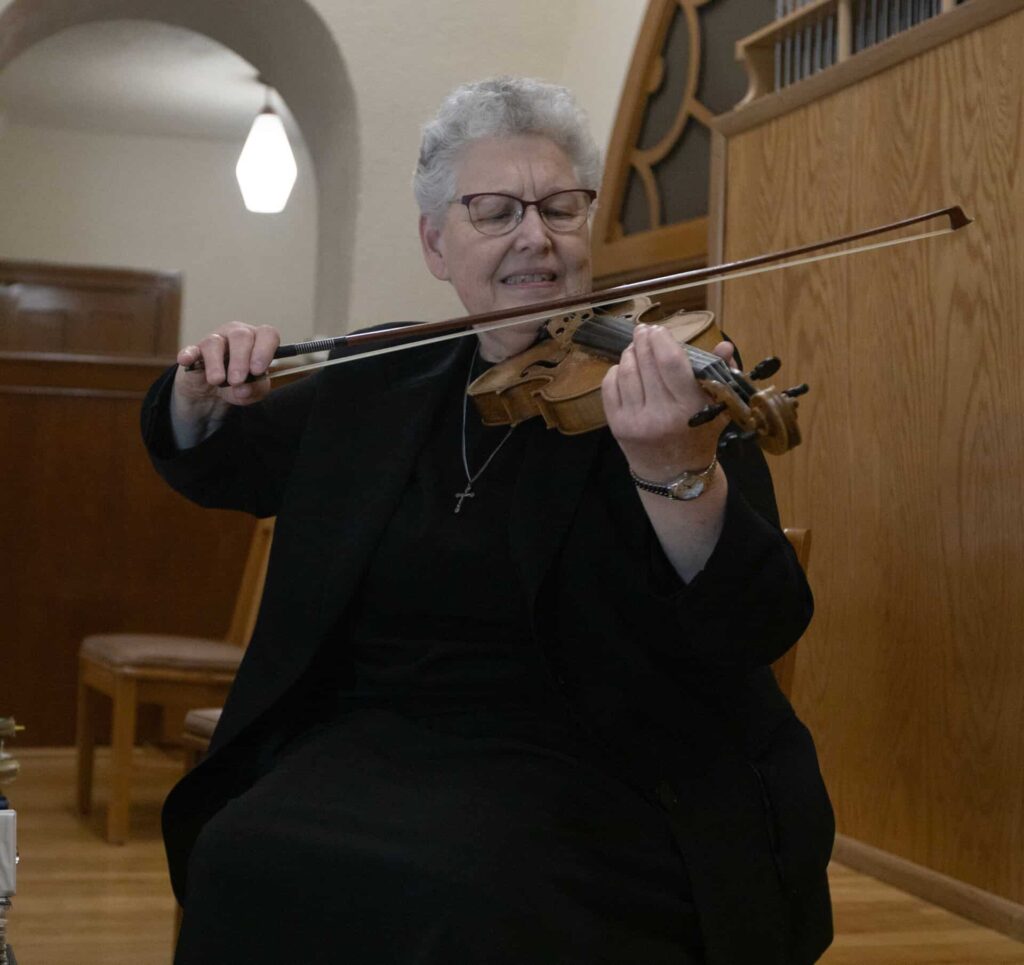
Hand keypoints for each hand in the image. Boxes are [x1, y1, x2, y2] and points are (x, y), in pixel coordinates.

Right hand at [174, 322, 280, 411]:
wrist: (214, 393)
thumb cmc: (240, 385)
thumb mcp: (253, 391)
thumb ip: (254, 390)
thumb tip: (243, 389)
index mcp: (258, 342)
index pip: (267, 334)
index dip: (264, 350)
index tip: (258, 370)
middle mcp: (238, 335)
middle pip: (241, 335)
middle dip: (240, 359)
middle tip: (237, 380)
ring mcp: (215, 341)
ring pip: (215, 342)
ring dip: (216, 363)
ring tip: (217, 381)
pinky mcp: (195, 351)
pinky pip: (191, 349)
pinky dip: (188, 354)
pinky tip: (187, 360)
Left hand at [601, 323, 732, 479]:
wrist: (674, 474)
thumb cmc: (699, 435)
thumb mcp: (717, 408)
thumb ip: (722, 375)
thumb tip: (724, 346)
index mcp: (690, 408)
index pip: (672, 363)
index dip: (662, 340)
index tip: (659, 330)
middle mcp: (661, 414)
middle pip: (646, 363)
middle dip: (643, 341)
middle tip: (644, 331)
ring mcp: (636, 421)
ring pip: (626, 372)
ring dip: (629, 354)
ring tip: (636, 348)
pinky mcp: (617, 426)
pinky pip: (610, 387)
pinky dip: (616, 372)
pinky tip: (624, 368)